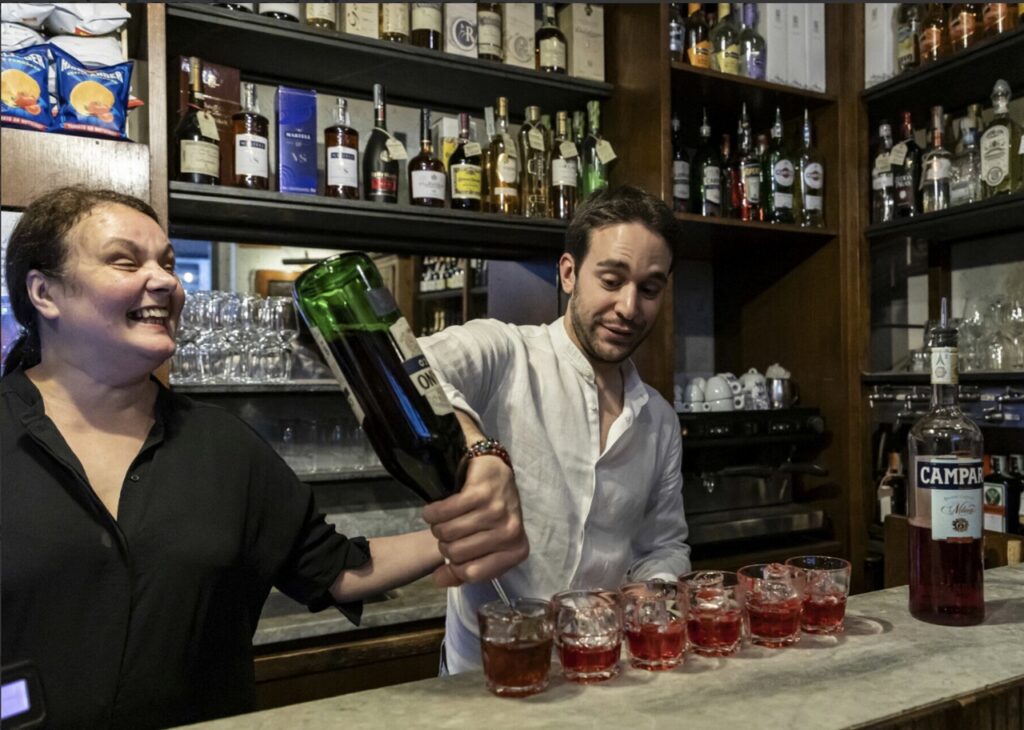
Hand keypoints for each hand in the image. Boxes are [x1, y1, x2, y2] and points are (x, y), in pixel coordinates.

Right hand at [421, 454, 528, 586]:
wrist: (496, 472)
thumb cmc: (491, 513)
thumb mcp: (485, 545)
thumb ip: (463, 569)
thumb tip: (438, 579)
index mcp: (516, 551)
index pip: (472, 573)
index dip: (454, 568)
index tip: (452, 556)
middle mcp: (510, 532)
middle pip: (456, 553)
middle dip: (444, 544)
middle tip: (448, 533)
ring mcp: (496, 511)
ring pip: (447, 532)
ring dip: (437, 527)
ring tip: (444, 520)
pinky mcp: (480, 492)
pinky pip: (443, 512)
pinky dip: (432, 513)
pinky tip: (434, 510)